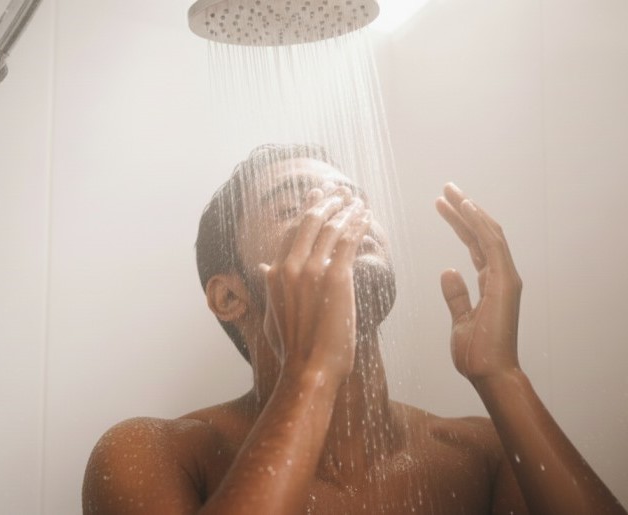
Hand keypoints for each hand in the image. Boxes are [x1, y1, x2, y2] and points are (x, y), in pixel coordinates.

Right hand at [260, 187, 370, 383]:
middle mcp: (290, 267)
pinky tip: (365, 217)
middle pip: (310, 222)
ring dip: (346, 210)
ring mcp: (312, 271)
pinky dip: (357, 225)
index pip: (292, 232)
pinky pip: (348, 242)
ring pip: (331, 228)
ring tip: (357, 201)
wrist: (308, 369)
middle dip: (326, 201)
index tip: (317, 196)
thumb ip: (269, 288)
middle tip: (340, 190)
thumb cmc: (293, 349)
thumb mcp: (272, 315)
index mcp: (275, 274)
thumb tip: (262, 267)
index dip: (307, 210)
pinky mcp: (336, 278)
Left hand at [436, 183, 522, 382]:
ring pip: (488, 234)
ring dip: (469, 211)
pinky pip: (493, 245)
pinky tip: (466, 208)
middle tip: (446, 189)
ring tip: (450, 191)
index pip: (475, 245)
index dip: (460, 223)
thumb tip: (448, 271)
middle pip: (482, 234)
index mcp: (491, 284)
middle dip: (464, 210)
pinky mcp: (505, 283)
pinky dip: (480, 224)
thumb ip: (457, 296)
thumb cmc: (477, 353)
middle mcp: (501, 277)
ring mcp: (506, 278)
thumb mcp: (460, 320)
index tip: (442, 205)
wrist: (490, 374)